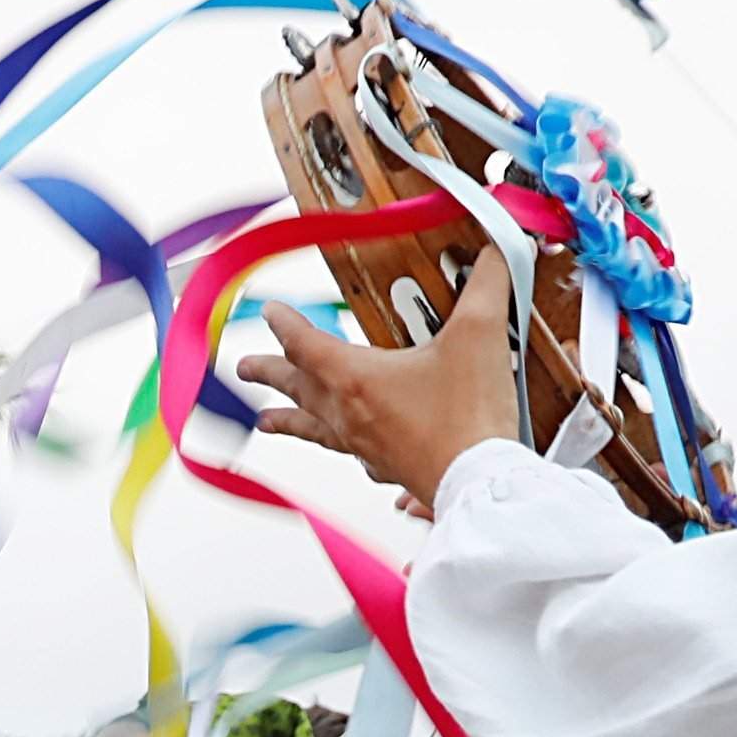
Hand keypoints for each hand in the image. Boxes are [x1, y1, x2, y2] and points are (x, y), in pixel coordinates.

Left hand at [237, 248, 522, 519]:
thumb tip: (494, 254)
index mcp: (356, 379)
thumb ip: (486, 285)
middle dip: (270, 372)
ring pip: (315, 427)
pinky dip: (340, 448)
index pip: (305, 343)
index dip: (285, 323)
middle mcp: (350, 415)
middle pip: (297, 388)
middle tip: (242, 367)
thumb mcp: (480, 335)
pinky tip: (350, 456)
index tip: (269, 311)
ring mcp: (364, 446)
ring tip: (266, 421)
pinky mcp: (387, 468)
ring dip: (289, 419)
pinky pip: (351, 456)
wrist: (481, 482)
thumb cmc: (469, 418)